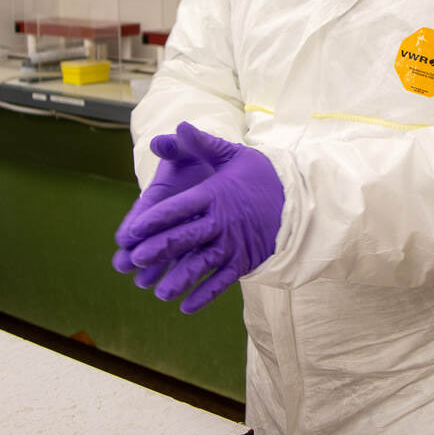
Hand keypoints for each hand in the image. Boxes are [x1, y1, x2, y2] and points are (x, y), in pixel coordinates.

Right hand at [112, 122, 216, 285]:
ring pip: (170, 253)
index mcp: (165, 191)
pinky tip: (181, 295)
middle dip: (137, 250)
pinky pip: (196, 263)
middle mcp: (172, 215)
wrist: (231, 175)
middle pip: (153, 235)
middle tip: (123, 265)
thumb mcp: (195, 150)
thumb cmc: (205, 160)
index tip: (124, 237)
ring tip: (144, 284)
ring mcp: (188, 232)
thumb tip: (161, 140)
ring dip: (156, 268)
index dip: (137, 221)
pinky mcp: (206, 245)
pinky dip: (187, 278)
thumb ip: (180, 145)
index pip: (148, 207)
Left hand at [115, 127, 283, 313]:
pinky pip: (222, 282)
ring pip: (201, 265)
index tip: (132, 231)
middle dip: (159, 250)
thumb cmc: (262, 176)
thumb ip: (204, 144)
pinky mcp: (245, 262)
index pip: (178, 208)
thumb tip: (177, 127)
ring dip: (179, 280)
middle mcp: (222, 222)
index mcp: (214, 195)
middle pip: (185, 238)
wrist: (301, 200)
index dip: (153, 220)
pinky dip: (204, 296)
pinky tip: (186, 307)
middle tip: (136, 260)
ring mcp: (233, 245)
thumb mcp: (234, 155)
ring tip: (159, 292)